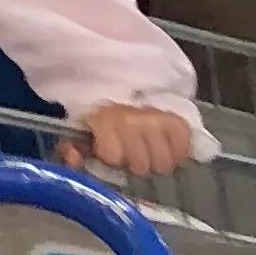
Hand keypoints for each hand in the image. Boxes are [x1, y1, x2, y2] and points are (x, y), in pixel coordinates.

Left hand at [76, 104, 199, 178]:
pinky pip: (183, 149)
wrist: (128, 89)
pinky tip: (165, 147)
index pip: (113, 155)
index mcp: (105, 118)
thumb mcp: (80, 131)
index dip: (110, 157)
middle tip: (130, 153)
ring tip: (147, 151)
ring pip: (163, 163)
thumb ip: (71, 148)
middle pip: (141, 165)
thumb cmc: (102, 116)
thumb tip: (73, 157)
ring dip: (154, 160)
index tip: (107, 151)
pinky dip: (176, 152)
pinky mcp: (179, 122)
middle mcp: (134, 118)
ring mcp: (159, 119)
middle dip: (133, 163)